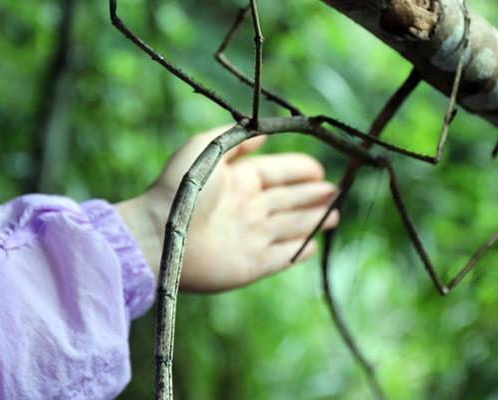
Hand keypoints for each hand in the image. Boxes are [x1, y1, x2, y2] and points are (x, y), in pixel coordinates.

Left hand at [117, 126, 338, 292]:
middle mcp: (249, 208)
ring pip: (291, 227)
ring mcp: (252, 237)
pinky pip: (282, 257)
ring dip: (313, 221)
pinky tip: (313, 245)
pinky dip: (298, 251)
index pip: (278, 173)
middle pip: (290, 200)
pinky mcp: (252, 265)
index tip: (319, 169)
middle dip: (314, 195)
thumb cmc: (180, 189)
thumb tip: (264, 133)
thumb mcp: (206, 148)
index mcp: (240, 180)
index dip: (299, 170)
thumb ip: (236, 140)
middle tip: (336, 191)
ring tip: (336, 215)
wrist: (160, 235)